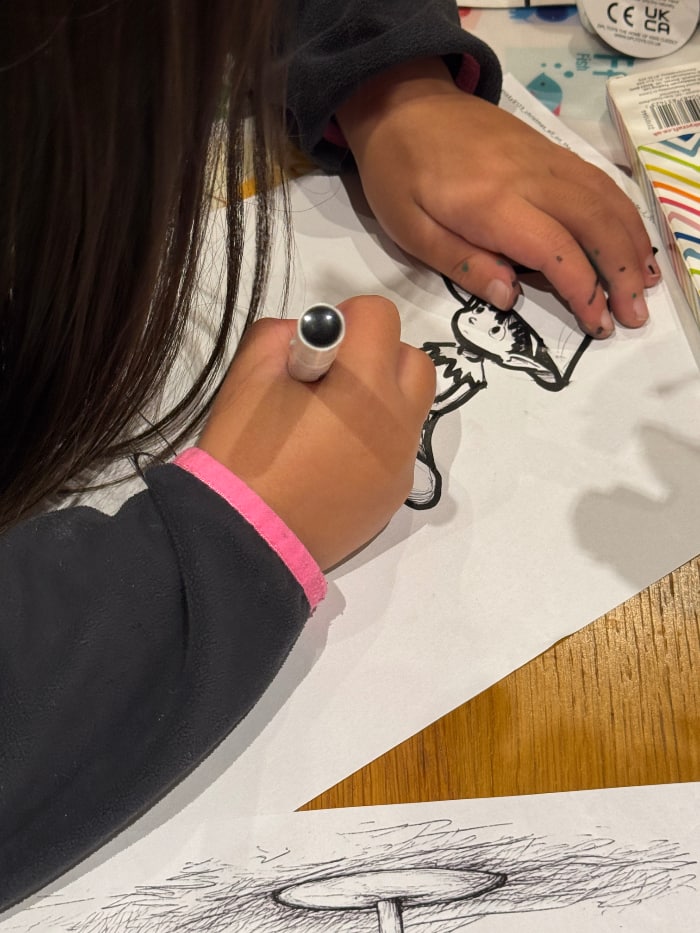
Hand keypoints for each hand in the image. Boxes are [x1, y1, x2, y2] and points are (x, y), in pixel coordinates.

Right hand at [198, 296, 435, 569]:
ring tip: (331, 422)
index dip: (348, 317)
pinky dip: (373, 442)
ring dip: (381, 398)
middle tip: (332, 379)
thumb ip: (284, 334)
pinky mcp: (395, 496)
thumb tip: (316, 335)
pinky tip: (331, 463)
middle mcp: (399, 423)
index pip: (382, 316)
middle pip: (413, 361)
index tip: (318, 343)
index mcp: (366, 386)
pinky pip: (397, 450)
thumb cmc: (242, 453)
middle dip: (378, 355)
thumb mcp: (249, 374)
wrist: (244, 538)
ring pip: (410, 408)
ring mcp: (401, 464)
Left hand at [337, 58, 659, 338]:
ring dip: (632, 242)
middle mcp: (530, 176)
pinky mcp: (549, 148)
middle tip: (633, 314)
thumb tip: (510, 297)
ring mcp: (545, 158)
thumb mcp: (410, 229)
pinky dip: (621, 211)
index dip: (583, 290)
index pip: (556, 250)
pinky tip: (629, 236)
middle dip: (622, 272)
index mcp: (491, 204)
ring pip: (605, 199)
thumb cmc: (397, 173)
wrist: (403, 102)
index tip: (597, 322)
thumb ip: (461, 263)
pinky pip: (597, 180)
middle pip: (595, 224)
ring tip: (644, 282)